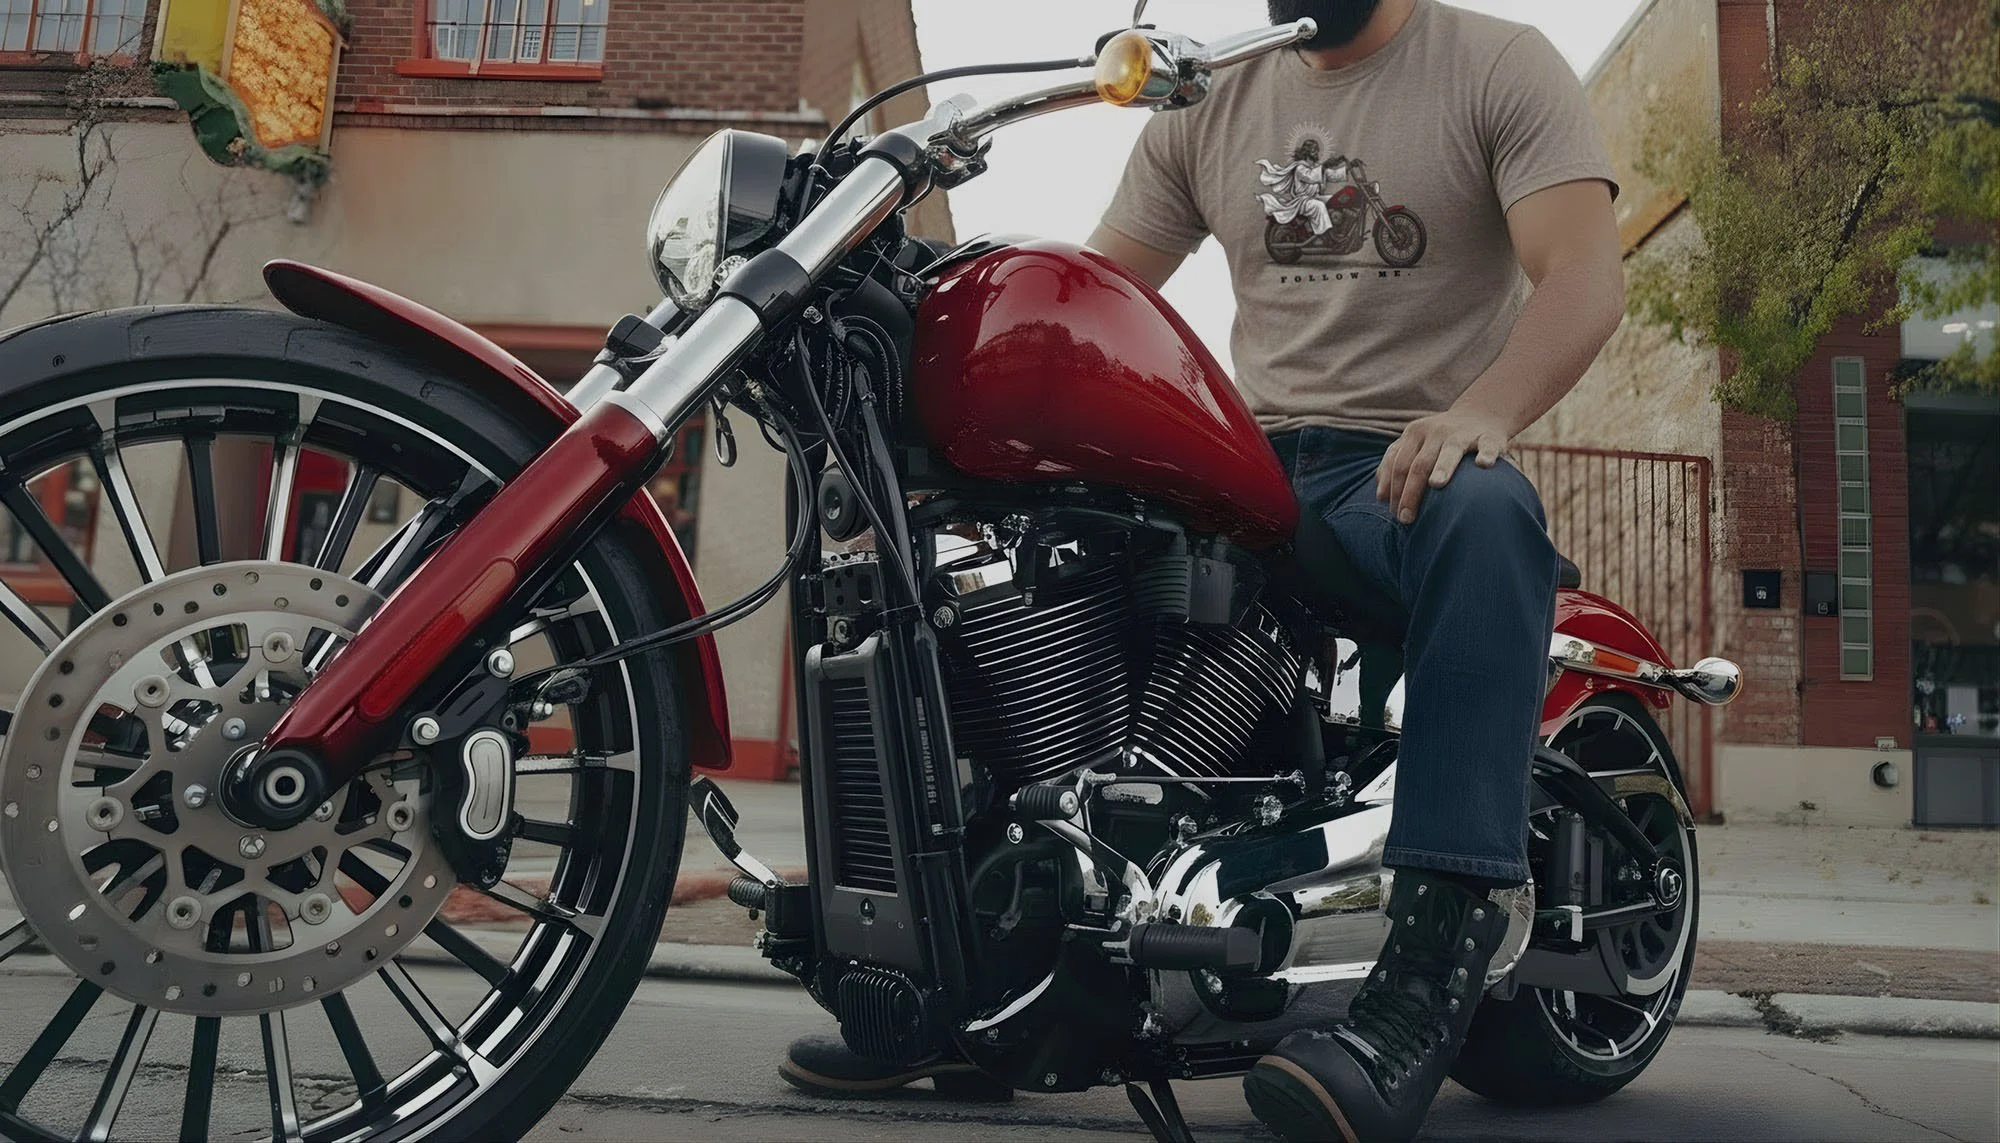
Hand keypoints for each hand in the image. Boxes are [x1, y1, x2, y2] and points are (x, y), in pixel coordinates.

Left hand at [1374, 407, 1512, 523]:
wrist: (1479, 415)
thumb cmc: (1440, 440)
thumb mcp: (1415, 444)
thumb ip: (1395, 465)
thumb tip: (1381, 497)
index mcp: (1414, 433)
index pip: (1399, 464)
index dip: (1394, 489)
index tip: (1393, 512)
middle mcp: (1436, 431)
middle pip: (1419, 463)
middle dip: (1411, 492)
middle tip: (1406, 518)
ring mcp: (1462, 433)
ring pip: (1450, 451)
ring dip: (1442, 467)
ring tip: (1436, 484)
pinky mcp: (1489, 437)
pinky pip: (1487, 446)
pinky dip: (1486, 454)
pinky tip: (1483, 465)